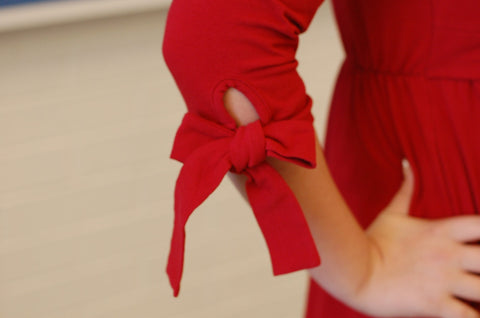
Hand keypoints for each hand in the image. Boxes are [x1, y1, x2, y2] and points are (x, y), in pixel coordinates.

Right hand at [351, 162, 479, 317]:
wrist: (355, 271)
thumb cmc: (373, 241)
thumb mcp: (392, 213)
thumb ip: (406, 189)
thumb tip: (407, 164)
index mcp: (441, 231)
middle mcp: (448, 255)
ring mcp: (443, 281)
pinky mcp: (435, 305)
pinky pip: (468, 317)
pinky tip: (475, 314)